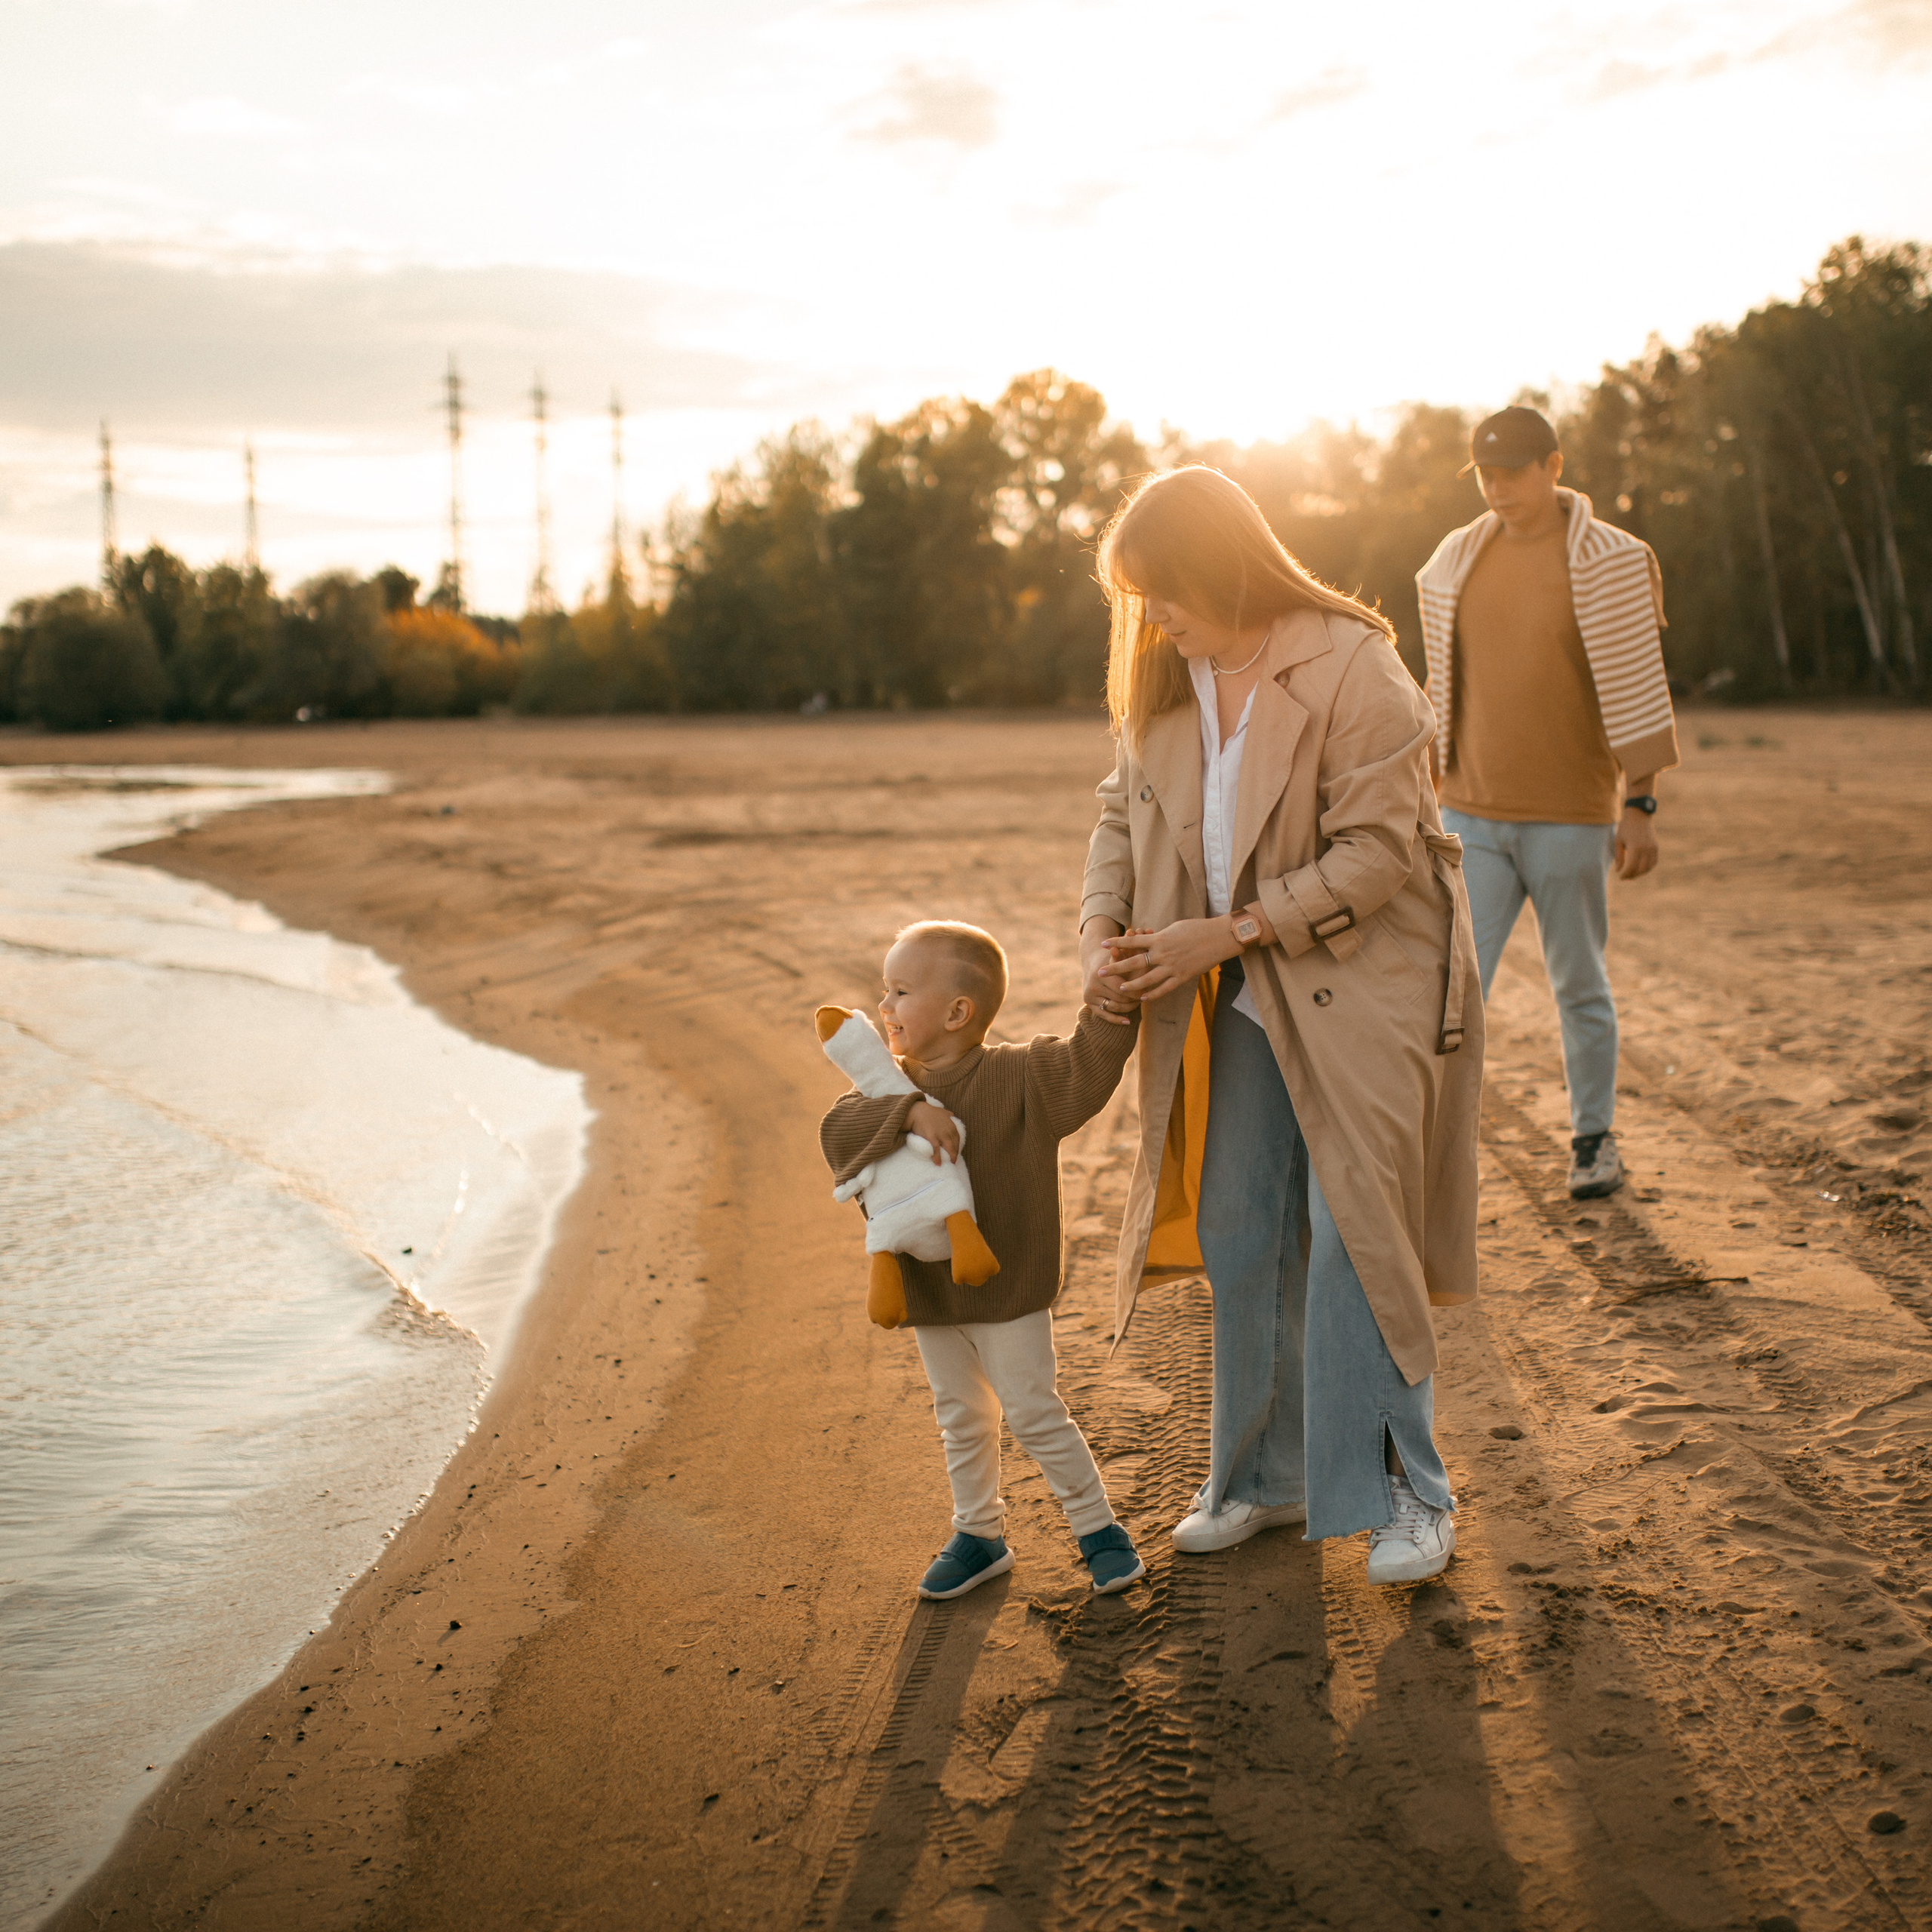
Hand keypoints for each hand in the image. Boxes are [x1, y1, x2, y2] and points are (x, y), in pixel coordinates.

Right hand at [905, 1099, 960, 1164]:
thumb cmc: (928, 1111)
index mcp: (952, 1125)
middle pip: (955, 1145)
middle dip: (955, 1154)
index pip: (957, 1139)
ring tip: (950, 1163)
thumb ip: (948, 1114)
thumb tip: (952, 1114)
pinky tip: (938, 1163)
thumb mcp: (941, 1111)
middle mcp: (949, 1131)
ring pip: (949, 1149)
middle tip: (953, 1161)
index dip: (957, 1147)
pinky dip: (938, 1158)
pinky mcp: (932, 1138)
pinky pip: (937, 1150)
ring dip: (950, 1157)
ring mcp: (941, 1135)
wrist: (917, 1111)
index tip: (956, 1152)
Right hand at [1081, 916, 1138, 1025]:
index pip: (1125, 987)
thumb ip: (1134, 945)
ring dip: (1127, 1008)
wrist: (1092, 960)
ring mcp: (1089, 995)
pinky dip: (1115, 1019)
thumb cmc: (1114, 953)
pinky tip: (1127, 1021)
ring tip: (1137, 1006)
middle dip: (1134, 999)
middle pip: (1120, 998)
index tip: (1148, 989)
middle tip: (1144, 999)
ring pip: (1113, 1007)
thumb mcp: (1123, 950)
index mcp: (1101, 972)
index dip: (1138, 989)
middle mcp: (1093, 984)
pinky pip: (1103, 1015)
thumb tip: (1147, 930)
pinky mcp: (1087, 1002)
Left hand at [1107, 917, 1240, 1003]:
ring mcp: (1172, 967)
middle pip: (1134, 962)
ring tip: (1120, 989)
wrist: (1219, 937)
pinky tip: (1143, 998)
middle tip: (1100, 973)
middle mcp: (1163, 953)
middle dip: (1116, 967)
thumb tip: (1148, 939)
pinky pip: (1164, 988)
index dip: (1117, 942)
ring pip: (1147, 979)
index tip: (1103, 944)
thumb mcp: (1174, 928)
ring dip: (1132, 985)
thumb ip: (1160, 937)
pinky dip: (1153, 994)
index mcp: (1160, 938)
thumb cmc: (1197, 928)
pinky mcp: (1183, 976)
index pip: (1133, 941)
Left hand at [1614, 809, 1659, 879]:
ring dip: (1640, 873)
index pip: (1632, 867)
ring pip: (1648, 867)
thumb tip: (1618, 870)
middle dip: (1632, 876)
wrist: (1639, 815)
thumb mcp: (1618, 841)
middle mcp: (1646, 849)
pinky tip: (1640, 869)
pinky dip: (1648, 868)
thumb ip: (1619, 856)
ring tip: (1632, 875)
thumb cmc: (1625, 827)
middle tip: (1625, 877)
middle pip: (1640, 869)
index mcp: (1635, 847)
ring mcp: (1653, 848)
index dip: (1626, 874)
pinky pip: (1654, 862)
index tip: (1620, 877)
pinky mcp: (1656, 847)